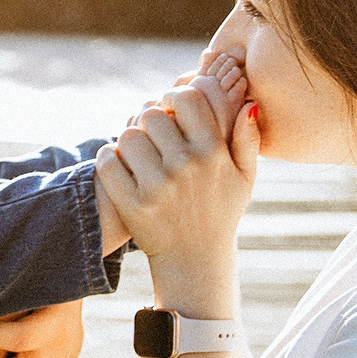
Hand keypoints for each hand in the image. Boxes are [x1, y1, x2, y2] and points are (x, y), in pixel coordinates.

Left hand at [98, 54, 256, 286]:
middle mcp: (187, 166)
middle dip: (149, 119)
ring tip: (138, 152)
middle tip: (152, 133)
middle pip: (151, 114)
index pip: (187, 98)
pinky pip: (108, 161)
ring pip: (128, 135)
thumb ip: (247, 140)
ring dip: (129, 140)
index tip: (172, 109)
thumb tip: (248, 102)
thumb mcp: (244, 178)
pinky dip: (108, 158)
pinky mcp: (133, 204)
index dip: (175, 97)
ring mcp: (158, 186)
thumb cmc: (221, 212)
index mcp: (214, 153)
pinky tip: (119, 164)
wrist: (196, 260)